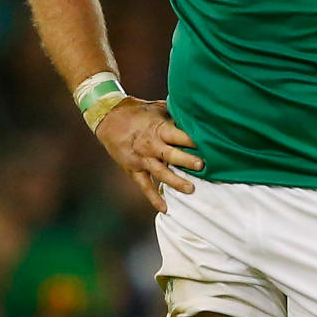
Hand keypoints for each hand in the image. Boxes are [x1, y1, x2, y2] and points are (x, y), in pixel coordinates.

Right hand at [95, 97, 202, 212]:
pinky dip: (154, 198)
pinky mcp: (133, 170)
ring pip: (160, 172)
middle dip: (186, 160)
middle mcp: (151, 145)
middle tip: (201, 166)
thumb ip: (176, 115)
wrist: (109, 118)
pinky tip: (166, 208)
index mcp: (158, 129)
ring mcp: (142, 159)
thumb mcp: (158, 108)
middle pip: (170, 154)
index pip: (178, 135)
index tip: (207, 145)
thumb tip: (198, 118)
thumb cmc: (139, 111)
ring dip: (175, 181)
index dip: (192, 140)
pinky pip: (145, 186)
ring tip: (191, 189)